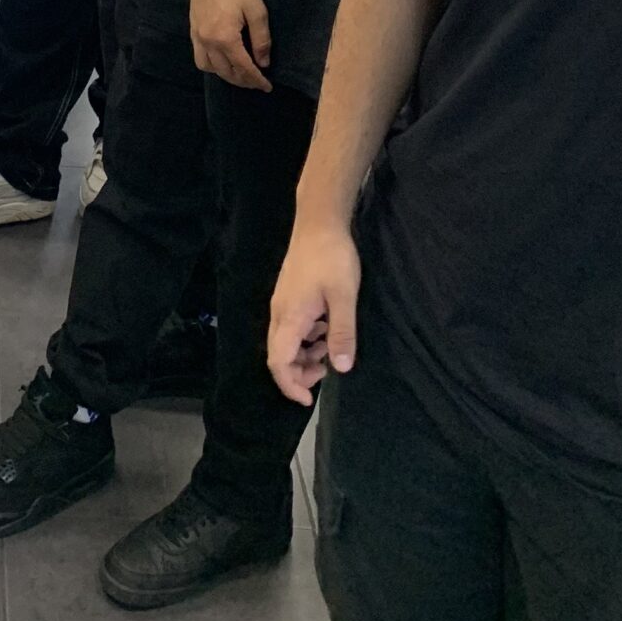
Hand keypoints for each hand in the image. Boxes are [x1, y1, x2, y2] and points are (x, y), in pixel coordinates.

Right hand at [191, 0, 272, 90]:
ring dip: (226, 75)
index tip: (267, 87)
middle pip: (226, 72)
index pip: (244, 67)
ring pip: (210, 68)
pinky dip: (212, 65)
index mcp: (226, 38)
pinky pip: (199, 57)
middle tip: (257, 82)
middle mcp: (208, 41)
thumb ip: (261, 39)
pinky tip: (222, 61)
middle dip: (243, 81)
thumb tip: (263, 63)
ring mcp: (198, 36)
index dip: (257, 80)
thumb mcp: (257, 10)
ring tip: (240, 73)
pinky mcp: (193, 30)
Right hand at [269, 222, 360, 405]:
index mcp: (289, 317)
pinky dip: (306, 338)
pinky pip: (292, 326)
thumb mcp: (344, 297)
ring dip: (304, 354)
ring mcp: (283, 302)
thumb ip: (342, 333)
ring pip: (285, 341)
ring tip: (330, 351)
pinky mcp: (290, 294)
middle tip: (326, 374)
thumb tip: (342, 368)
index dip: (290, 385)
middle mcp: (280, 312)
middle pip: (278, 354)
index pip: (278, 362)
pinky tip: (326, 328)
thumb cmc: (332, 258)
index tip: (308, 399)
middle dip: (298, 372)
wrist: (319, 220)